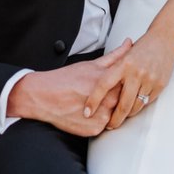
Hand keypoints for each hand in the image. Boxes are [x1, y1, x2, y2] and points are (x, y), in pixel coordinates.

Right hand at [7, 40, 130, 136]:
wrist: (44, 97)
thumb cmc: (66, 79)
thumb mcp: (92, 65)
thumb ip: (115, 56)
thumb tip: (129, 43)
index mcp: (110, 83)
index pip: (129, 85)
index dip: (124, 84)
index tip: (115, 84)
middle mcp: (108, 101)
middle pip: (123, 101)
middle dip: (116, 99)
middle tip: (100, 96)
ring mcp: (102, 117)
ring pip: (114, 115)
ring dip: (108, 111)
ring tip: (92, 104)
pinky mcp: (94, 130)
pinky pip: (103, 127)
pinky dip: (97, 121)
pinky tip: (86, 113)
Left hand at [85, 29, 173, 129]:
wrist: (164, 39)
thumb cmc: (142, 47)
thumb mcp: (124, 55)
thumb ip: (112, 70)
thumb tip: (97, 86)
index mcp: (123, 65)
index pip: (104, 85)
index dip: (94, 100)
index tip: (87, 112)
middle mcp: (136, 73)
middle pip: (122, 104)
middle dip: (114, 119)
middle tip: (109, 125)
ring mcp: (149, 80)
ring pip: (136, 106)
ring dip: (128, 114)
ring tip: (121, 117)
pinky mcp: (160, 85)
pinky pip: (147, 102)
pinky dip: (140, 105)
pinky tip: (135, 105)